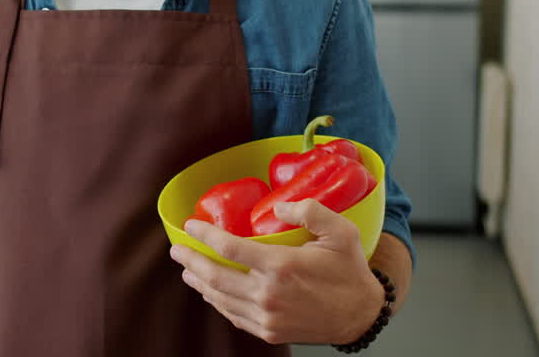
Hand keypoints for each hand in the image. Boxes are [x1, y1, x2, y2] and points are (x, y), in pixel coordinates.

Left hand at [169, 199, 383, 345]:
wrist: (361, 315)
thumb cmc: (350, 271)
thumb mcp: (341, 231)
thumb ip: (309, 211)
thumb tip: (278, 206)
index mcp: (281, 266)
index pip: (229, 249)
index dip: (204, 236)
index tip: (189, 226)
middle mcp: (269, 294)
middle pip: (215, 276)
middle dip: (190, 261)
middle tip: (177, 249)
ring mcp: (267, 316)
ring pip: (220, 299)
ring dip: (200, 282)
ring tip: (188, 270)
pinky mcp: (269, 332)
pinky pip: (234, 316)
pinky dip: (218, 303)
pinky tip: (212, 293)